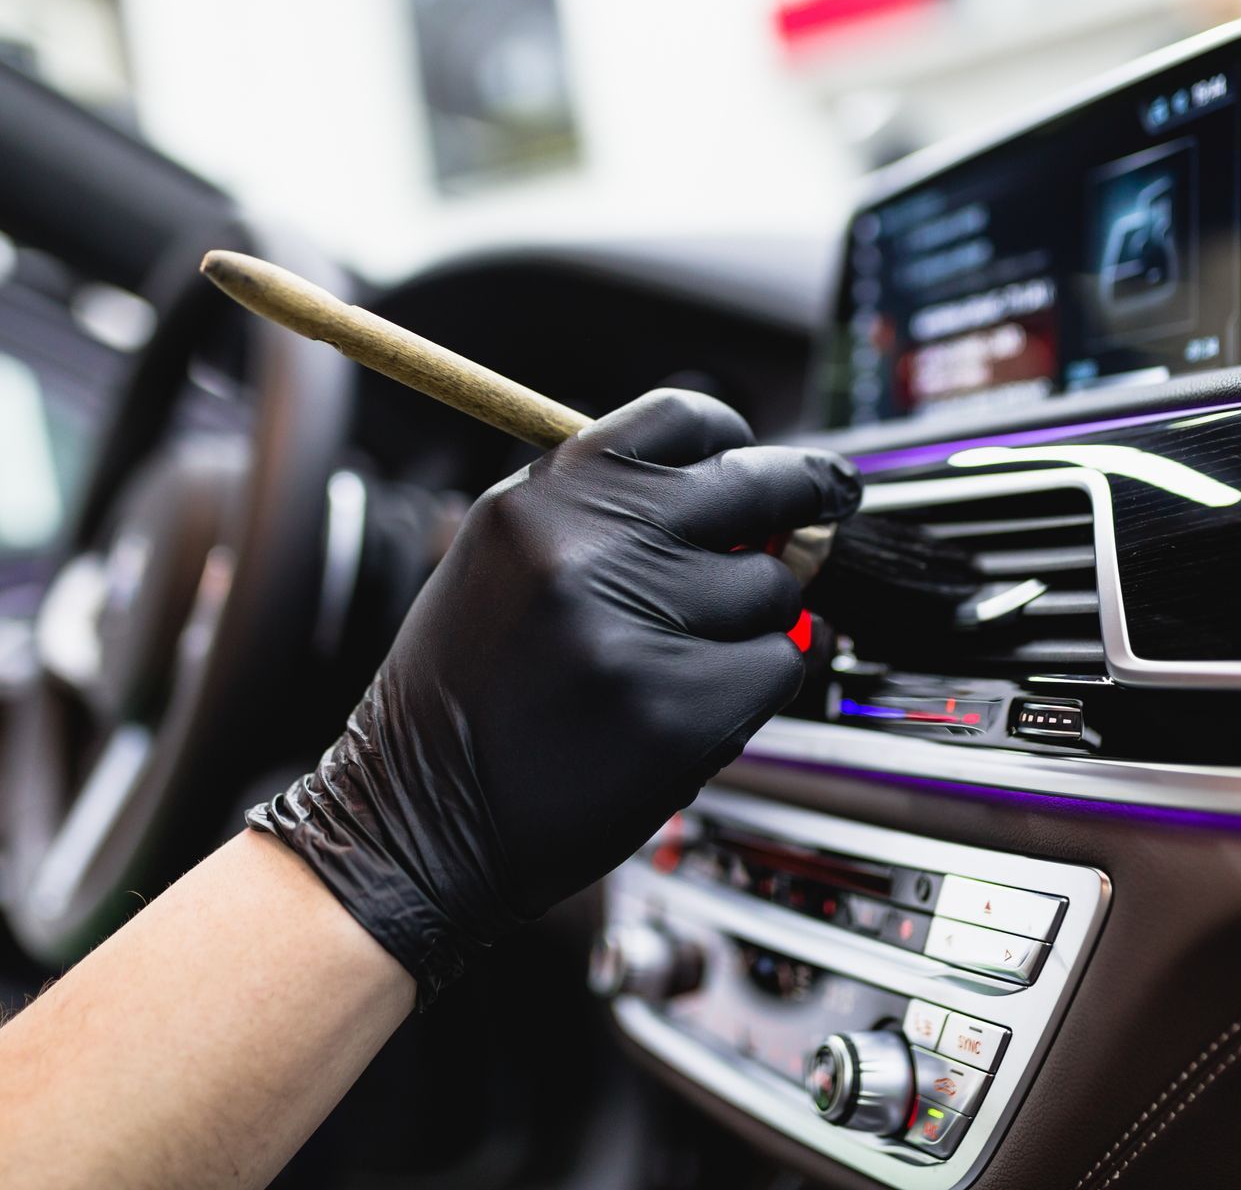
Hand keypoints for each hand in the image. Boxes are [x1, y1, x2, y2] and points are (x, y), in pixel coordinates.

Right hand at [250, 390, 861, 1002]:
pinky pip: (778, 664)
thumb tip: (751, 496)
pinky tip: (696, 707)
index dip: (737, 441)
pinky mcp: (682, 710)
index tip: (764, 466)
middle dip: (804, 499)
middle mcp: (588, 549)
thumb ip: (611, 516)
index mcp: (541, 498)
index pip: (683, 418)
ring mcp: (638, 629)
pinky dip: (756, 686)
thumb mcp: (509, 563)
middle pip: (757, 484)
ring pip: (775, 588)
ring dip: (758, 619)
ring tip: (684, 658)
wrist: (417, 822)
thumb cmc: (470, 696)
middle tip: (823, 511)